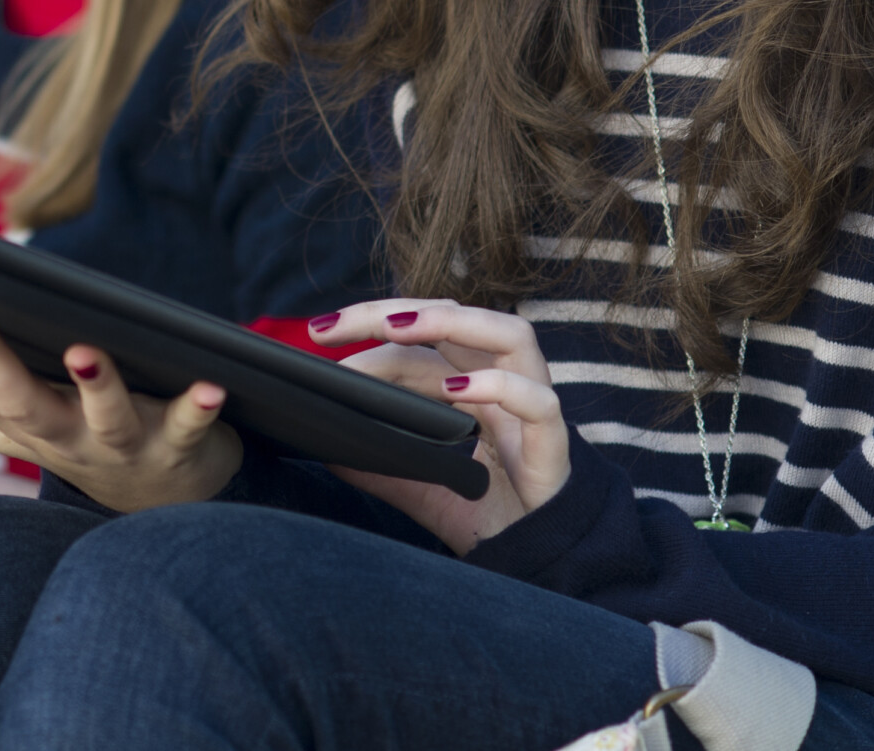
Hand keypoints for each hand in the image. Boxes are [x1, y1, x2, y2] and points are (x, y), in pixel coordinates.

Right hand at [0, 306, 240, 512]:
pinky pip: (189, 428)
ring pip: (103, 418)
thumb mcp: (5, 418)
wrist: (164, 503)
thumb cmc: (73, 436)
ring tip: (85, 351)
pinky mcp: (178, 445)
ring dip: (94, 386)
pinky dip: (198, 409)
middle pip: (19, 405)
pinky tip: (209, 387)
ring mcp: (118, 445)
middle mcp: (60, 438)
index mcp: (13, 425)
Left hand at [307, 299, 568, 552]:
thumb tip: (327, 449)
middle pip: (457, 319)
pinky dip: (499, 387)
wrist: (538, 561)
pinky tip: (457, 389)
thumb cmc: (485, 513)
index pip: (422, 339)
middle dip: (394, 312)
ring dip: (452, 322)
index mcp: (470, 385)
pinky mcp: (554, 444)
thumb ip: (380, 465)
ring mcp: (531, 408)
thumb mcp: (419, 484)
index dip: (371, 327)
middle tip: (333, 325)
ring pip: (511, 335)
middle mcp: (503, 384)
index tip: (319, 335)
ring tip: (396, 328)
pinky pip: (538, 402)